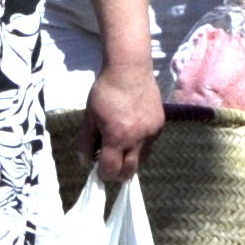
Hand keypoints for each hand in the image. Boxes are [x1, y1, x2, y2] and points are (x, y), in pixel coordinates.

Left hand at [86, 59, 162, 185]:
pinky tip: (130, 132)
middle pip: (130, 171)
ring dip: (130, 160)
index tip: (98, 170)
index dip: (103, 174)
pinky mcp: (160, 126)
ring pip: (142, 159)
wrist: (130, 70)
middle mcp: (138, 139)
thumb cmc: (105, 91)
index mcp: (117, 137)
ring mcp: (152, 133)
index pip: (111, 169)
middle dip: (118, 173)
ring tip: (119, 147)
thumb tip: (84, 161)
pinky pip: (149, 145)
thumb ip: (86, 141)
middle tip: (108, 165)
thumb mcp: (89, 116)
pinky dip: (139, 146)